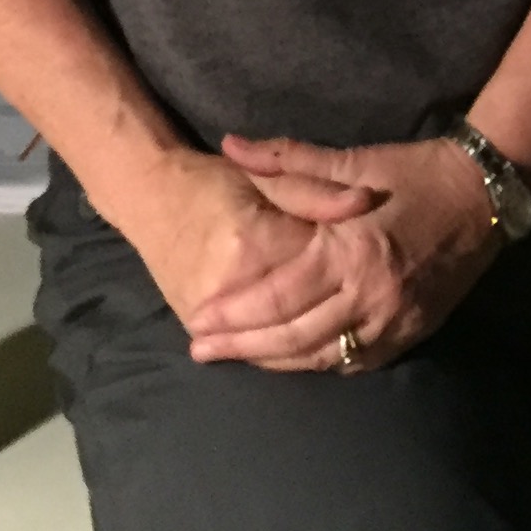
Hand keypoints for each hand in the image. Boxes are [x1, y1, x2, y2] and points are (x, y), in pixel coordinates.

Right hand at [106, 147, 370, 333]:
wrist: (149, 197)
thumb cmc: (213, 182)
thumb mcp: (268, 178)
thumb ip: (315, 192)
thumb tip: (366, 200)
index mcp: (252, 241)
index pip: (317, 264)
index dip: (349, 261)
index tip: (379, 254)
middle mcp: (230, 284)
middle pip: (301, 310)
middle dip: (340, 308)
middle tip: (381, 302)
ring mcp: (209, 311)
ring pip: (276, 338)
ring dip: (319, 340)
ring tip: (355, 333)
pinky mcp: (197, 323)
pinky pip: (250, 347)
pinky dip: (284, 352)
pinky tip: (316, 348)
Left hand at [185, 134, 503, 372]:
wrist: (485, 194)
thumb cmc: (414, 172)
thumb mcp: (352, 158)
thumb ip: (286, 159)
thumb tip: (230, 144)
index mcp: (351, 251)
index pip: (278, 295)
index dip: (234, 312)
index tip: (197, 320)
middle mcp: (369, 295)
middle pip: (290, 336)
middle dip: (240, 345)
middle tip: (200, 350)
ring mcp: (392, 320)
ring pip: (320, 357)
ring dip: (273, 361)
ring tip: (235, 358)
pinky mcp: (410, 332)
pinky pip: (355, 362)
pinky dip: (318, 364)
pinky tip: (291, 360)